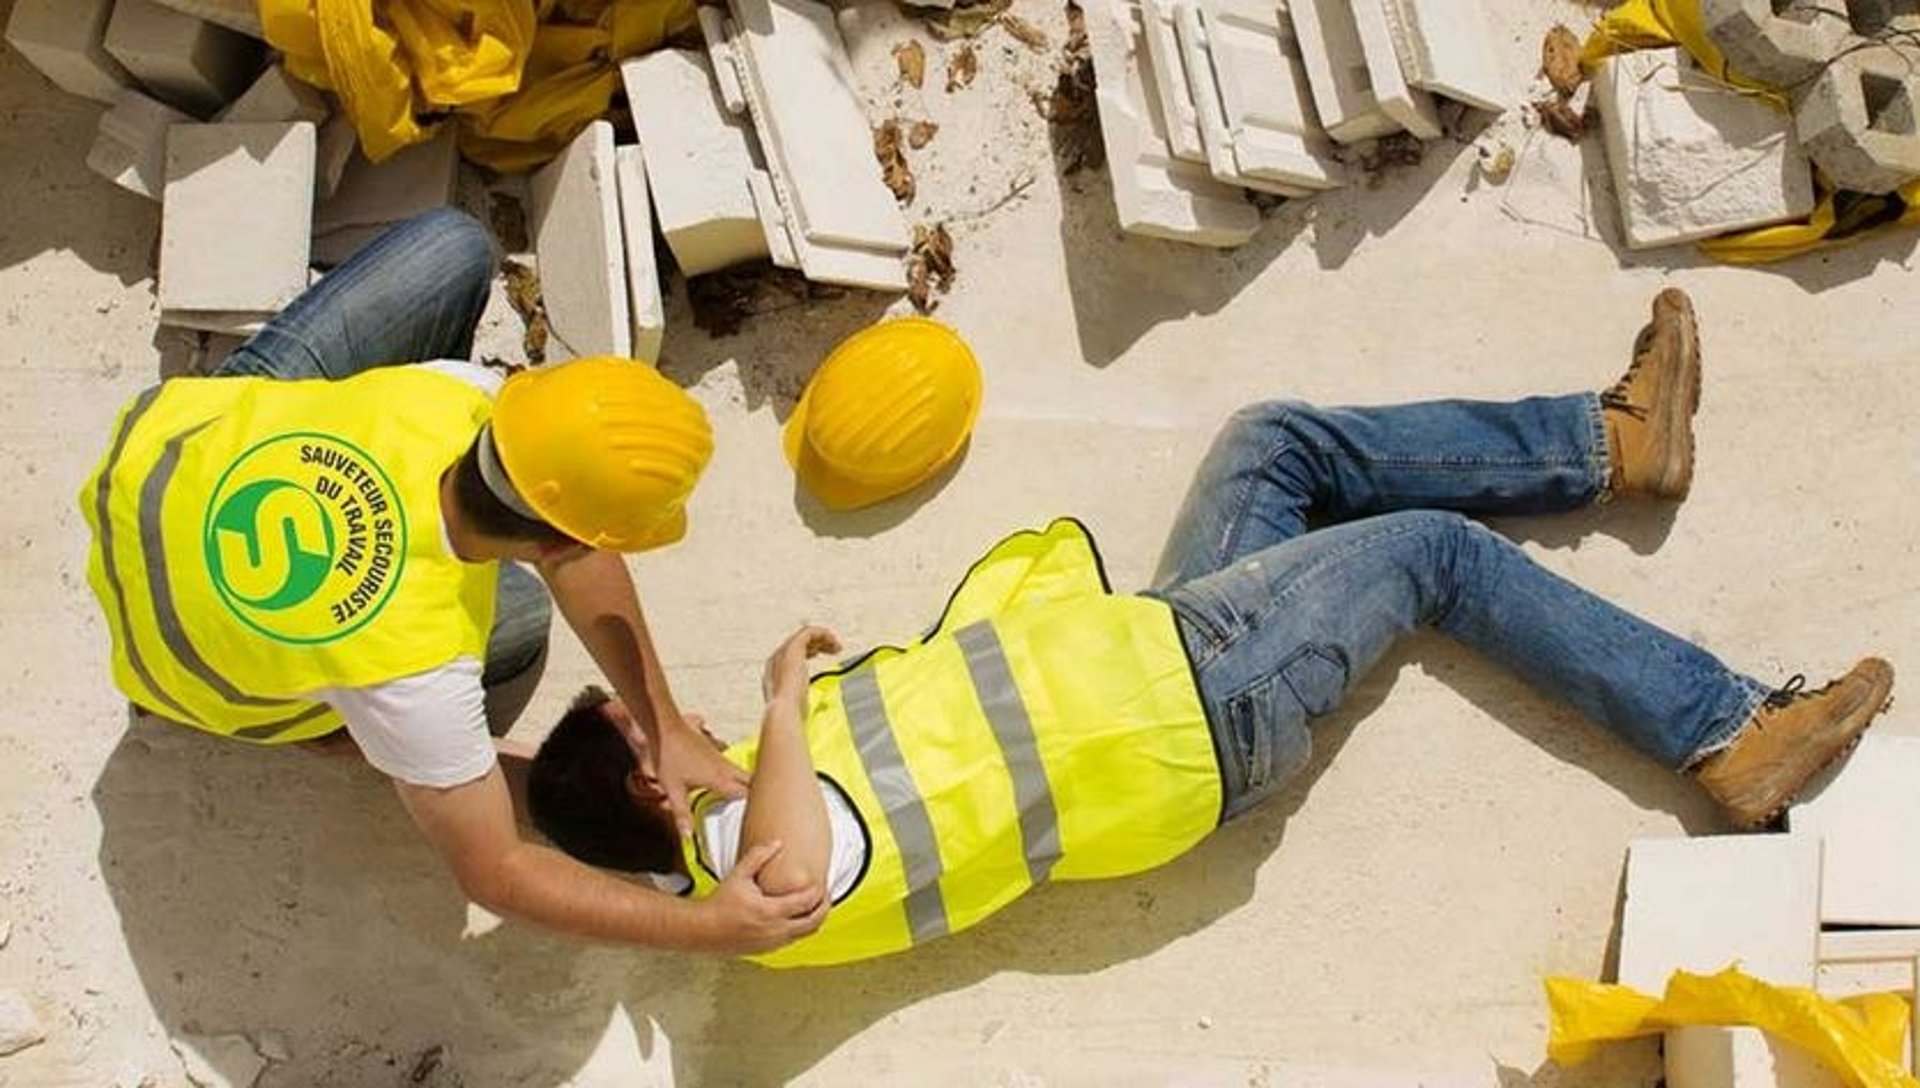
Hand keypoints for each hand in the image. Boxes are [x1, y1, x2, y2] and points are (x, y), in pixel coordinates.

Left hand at [649, 711, 749, 837]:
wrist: (664, 728)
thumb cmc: (668, 756)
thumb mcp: (673, 791)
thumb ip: (681, 814)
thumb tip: (688, 835)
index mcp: (719, 779)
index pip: (746, 795)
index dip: (753, 807)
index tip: (756, 816)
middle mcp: (724, 767)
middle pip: (751, 780)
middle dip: (757, 793)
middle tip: (758, 806)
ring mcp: (720, 756)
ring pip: (741, 770)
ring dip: (746, 782)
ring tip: (745, 795)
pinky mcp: (713, 748)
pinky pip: (730, 762)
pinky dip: (732, 771)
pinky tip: (723, 776)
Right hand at [702, 841, 828, 953]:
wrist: (702, 929)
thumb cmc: (719, 902)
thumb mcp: (739, 875)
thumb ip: (759, 856)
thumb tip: (778, 842)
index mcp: (769, 911)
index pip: (807, 902)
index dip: (819, 891)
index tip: (822, 883)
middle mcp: (774, 930)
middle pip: (813, 923)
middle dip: (824, 908)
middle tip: (827, 896)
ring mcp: (772, 943)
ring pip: (805, 934)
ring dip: (814, 920)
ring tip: (816, 905)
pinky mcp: (767, 950)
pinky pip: (792, 940)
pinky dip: (799, 929)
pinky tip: (797, 917)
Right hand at [760, 625, 841, 704]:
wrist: (783, 712)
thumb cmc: (790, 714)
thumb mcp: (797, 704)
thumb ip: (804, 697)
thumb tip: (821, 704)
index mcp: (773, 672)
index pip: (790, 654)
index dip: (807, 651)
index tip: (821, 653)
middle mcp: (776, 659)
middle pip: (797, 643)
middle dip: (817, 643)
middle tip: (834, 649)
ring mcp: (783, 652)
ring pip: (804, 635)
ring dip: (823, 638)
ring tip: (837, 646)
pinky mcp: (793, 648)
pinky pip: (808, 632)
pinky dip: (823, 633)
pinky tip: (833, 642)